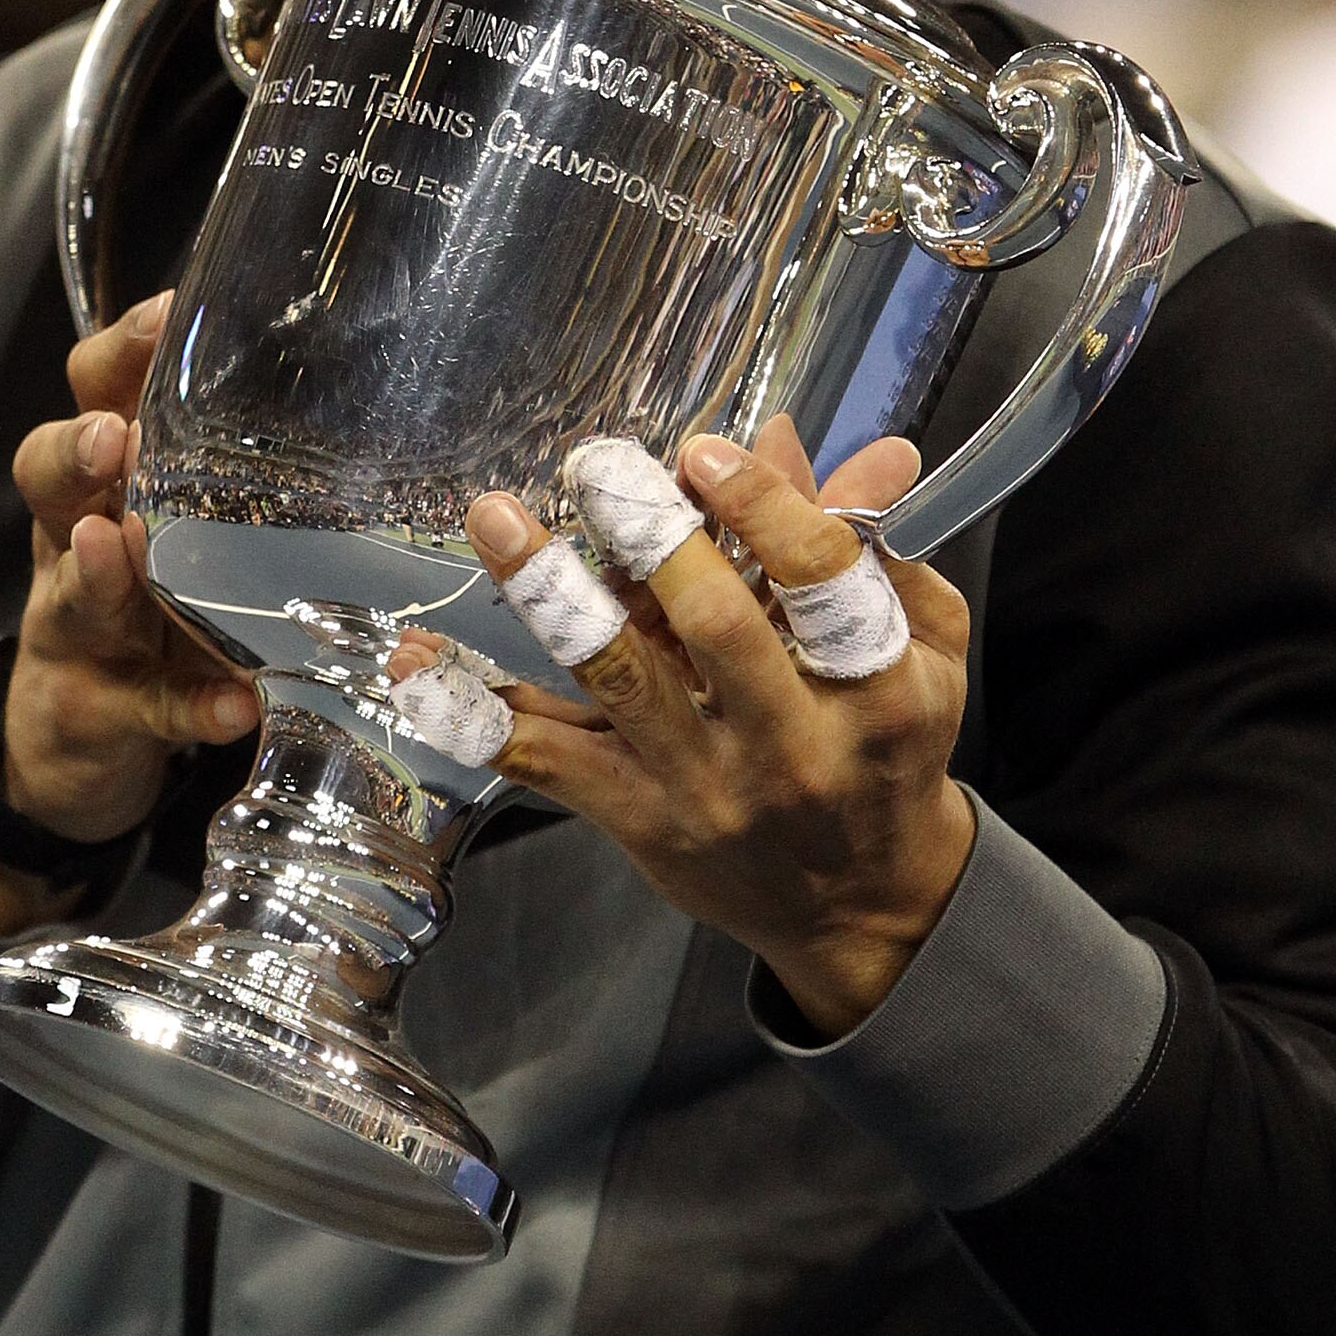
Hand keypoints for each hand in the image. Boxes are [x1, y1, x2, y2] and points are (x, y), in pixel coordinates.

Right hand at [0, 292, 259, 936]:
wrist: (75, 736)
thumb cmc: (154, 602)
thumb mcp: (186, 531)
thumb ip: (245, 482)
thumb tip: (393, 418)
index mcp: (107, 480)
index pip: (95, 393)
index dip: (122, 352)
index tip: (169, 312)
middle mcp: (73, 541)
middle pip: (48, 477)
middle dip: (76, 452)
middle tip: (114, 441)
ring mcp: (77, 629)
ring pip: (72, 592)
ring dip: (96, 570)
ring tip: (114, 547)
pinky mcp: (101, 710)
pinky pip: (146, 709)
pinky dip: (188, 707)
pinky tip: (234, 705)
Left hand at [456, 417, 975, 1037]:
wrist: (859, 903)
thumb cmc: (886, 751)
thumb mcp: (915, 648)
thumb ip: (865, 538)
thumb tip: (788, 431)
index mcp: (881, 692)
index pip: (825, 579)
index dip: (763, 505)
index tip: (702, 450)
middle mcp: (794, 746)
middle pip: (718, 627)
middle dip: (653, 536)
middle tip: (598, 466)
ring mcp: (708, 788)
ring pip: (621, 681)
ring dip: (551, 594)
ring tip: (496, 520)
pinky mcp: (640, 819)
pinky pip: (548, 760)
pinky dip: (478, 710)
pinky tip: (419, 663)